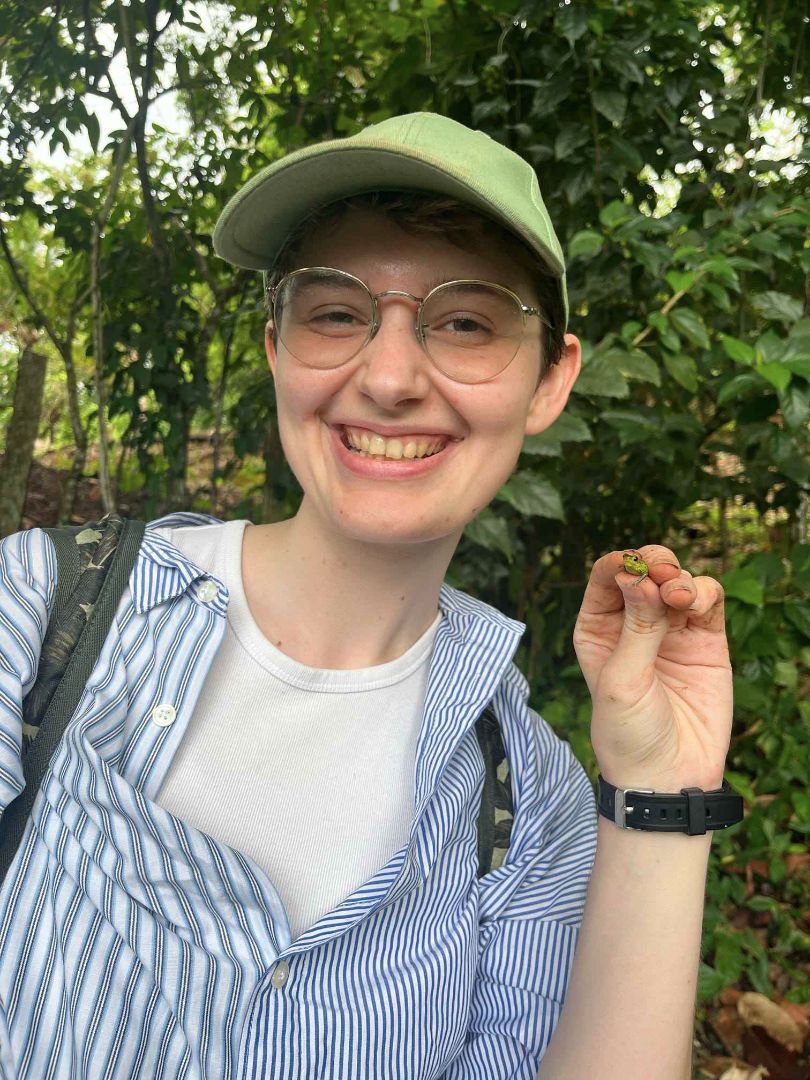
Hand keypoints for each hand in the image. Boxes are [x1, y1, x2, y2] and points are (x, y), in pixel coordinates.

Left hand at [573, 545, 731, 792]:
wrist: (667, 776)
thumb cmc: (627, 732)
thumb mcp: (622, 680)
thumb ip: (636, 628)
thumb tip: (639, 577)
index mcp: (598, 627)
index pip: (605, 578)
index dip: (618, 563)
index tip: (630, 566)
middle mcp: (632, 623)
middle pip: (643, 571)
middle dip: (652, 563)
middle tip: (659, 572)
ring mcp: (670, 630)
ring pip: (677, 580)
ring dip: (678, 578)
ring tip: (676, 596)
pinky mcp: (705, 640)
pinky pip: (707, 600)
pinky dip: (703, 592)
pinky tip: (692, 603)